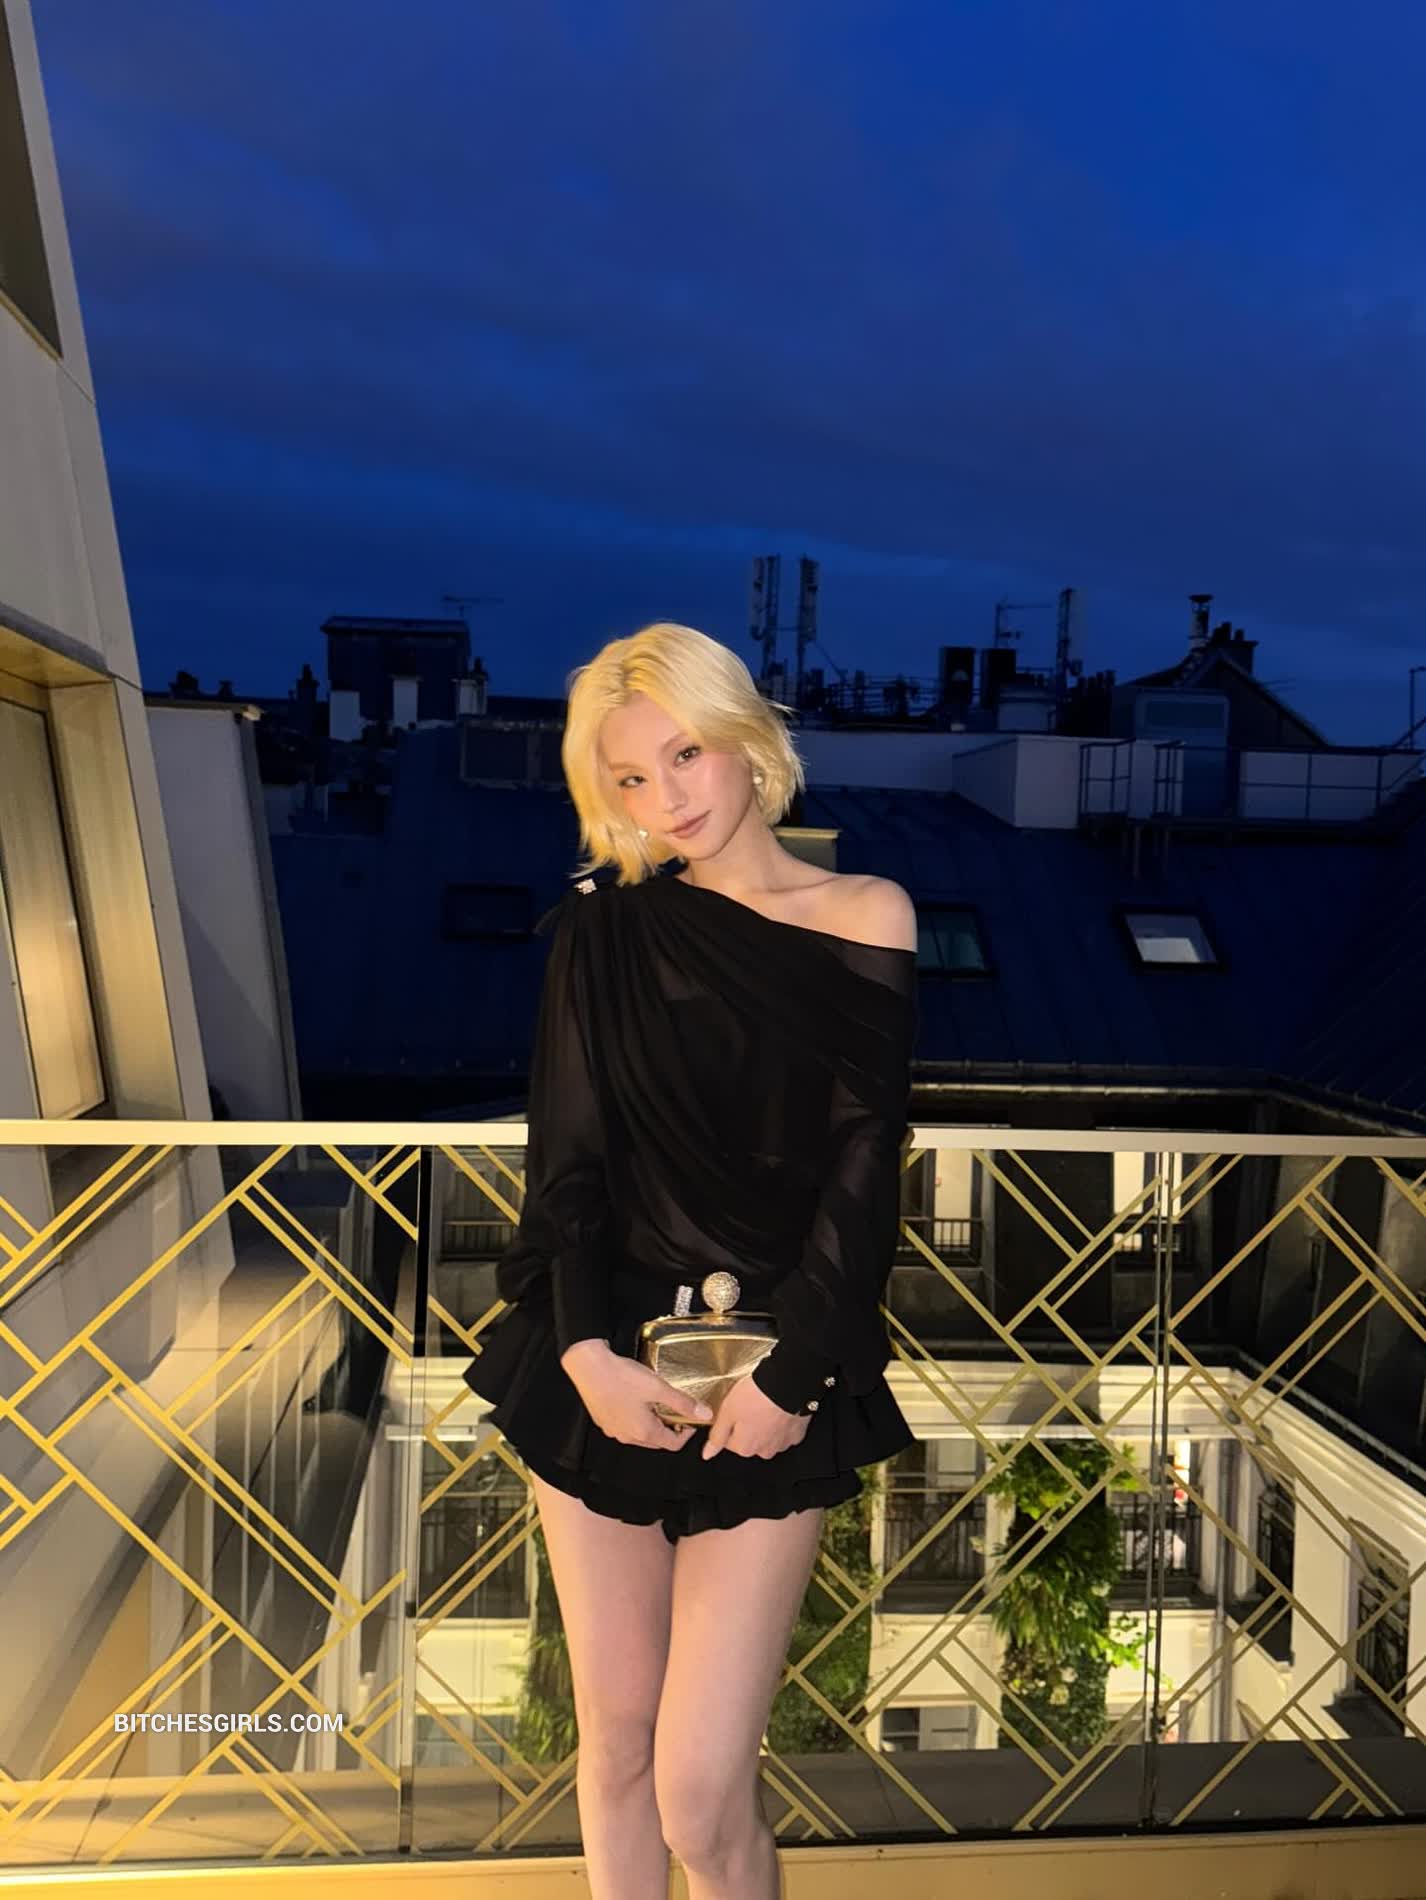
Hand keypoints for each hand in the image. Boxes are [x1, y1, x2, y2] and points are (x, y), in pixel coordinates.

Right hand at [560, 1339, 712, 1449]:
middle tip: (675, 1408)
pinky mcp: (603, 1421)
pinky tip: (634, 1399)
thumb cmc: (623, 1377)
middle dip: (670, 1428)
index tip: (690, 1418)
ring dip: (652, 1423)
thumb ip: (683, 1403)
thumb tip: (706, 1414)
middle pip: (657, 1441)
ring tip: (655, 1402)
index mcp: (644, 1433)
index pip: (673, 1445)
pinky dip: (635, 1418)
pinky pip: (625, 1426)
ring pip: (640, 1434)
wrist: (588, 1367)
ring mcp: (613, 1431)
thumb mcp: (658, 1388)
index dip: (687, 1433)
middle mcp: (628, 1437)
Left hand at [701, 1374, 811, 1460]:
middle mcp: (764, 1451)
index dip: (729, 1423)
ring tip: (764, 1405)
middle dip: (748, 1426)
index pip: (729, 1441)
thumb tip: (707, 1454)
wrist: (787, 1384)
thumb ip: (717, 1436)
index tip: (734, 1410)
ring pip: (768, 1437)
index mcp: (745, 1447)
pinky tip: (779, 1409)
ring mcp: (782, 1443)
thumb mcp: (727, 1412)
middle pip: (750, 1440)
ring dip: (765, 1425)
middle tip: (750, 1405)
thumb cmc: (757, 1395)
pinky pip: (785, 1431)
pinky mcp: (797, 1434)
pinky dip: (782, 1422)